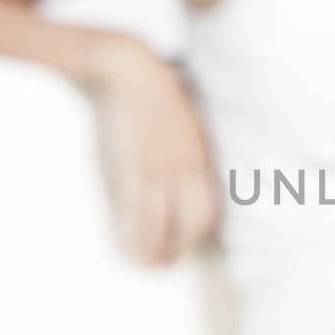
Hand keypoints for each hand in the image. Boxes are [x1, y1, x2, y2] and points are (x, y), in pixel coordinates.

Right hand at [87, 37, 218, 264]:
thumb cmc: (152, 94)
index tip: (186, 248)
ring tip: (147, 266)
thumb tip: (179, 179)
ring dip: (156, 252)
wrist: (126, 68)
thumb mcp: (181, 126)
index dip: (199, 235)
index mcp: (199, 158)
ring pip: (165, 225)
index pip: (209, 209)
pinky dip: (135, 237)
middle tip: (166, 264)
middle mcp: (185, 167)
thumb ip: (183, 155)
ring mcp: (160, 167)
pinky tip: (129, 250)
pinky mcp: (133, 165)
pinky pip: (138, 212)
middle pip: (194, 224)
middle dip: (181, 250)